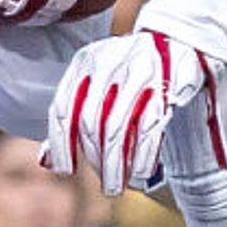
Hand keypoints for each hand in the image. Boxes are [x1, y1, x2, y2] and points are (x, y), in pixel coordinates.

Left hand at [42, 22, 221, 193]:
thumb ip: (73, 116)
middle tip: (104, 184)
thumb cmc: (130, 70)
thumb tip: (47, 161)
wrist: (179, 39)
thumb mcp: (97, 83)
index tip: (65, 170)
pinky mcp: (164, 84)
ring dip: (117, 164)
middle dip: (96, 159)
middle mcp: (108, 64)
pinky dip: (142, 155)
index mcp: (85, 63)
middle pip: (91, 122)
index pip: (64, 108)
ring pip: (118, 128)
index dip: (62, 144)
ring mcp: (137, 72)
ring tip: (118, 186)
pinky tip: (140, 172)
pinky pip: (148, 128)